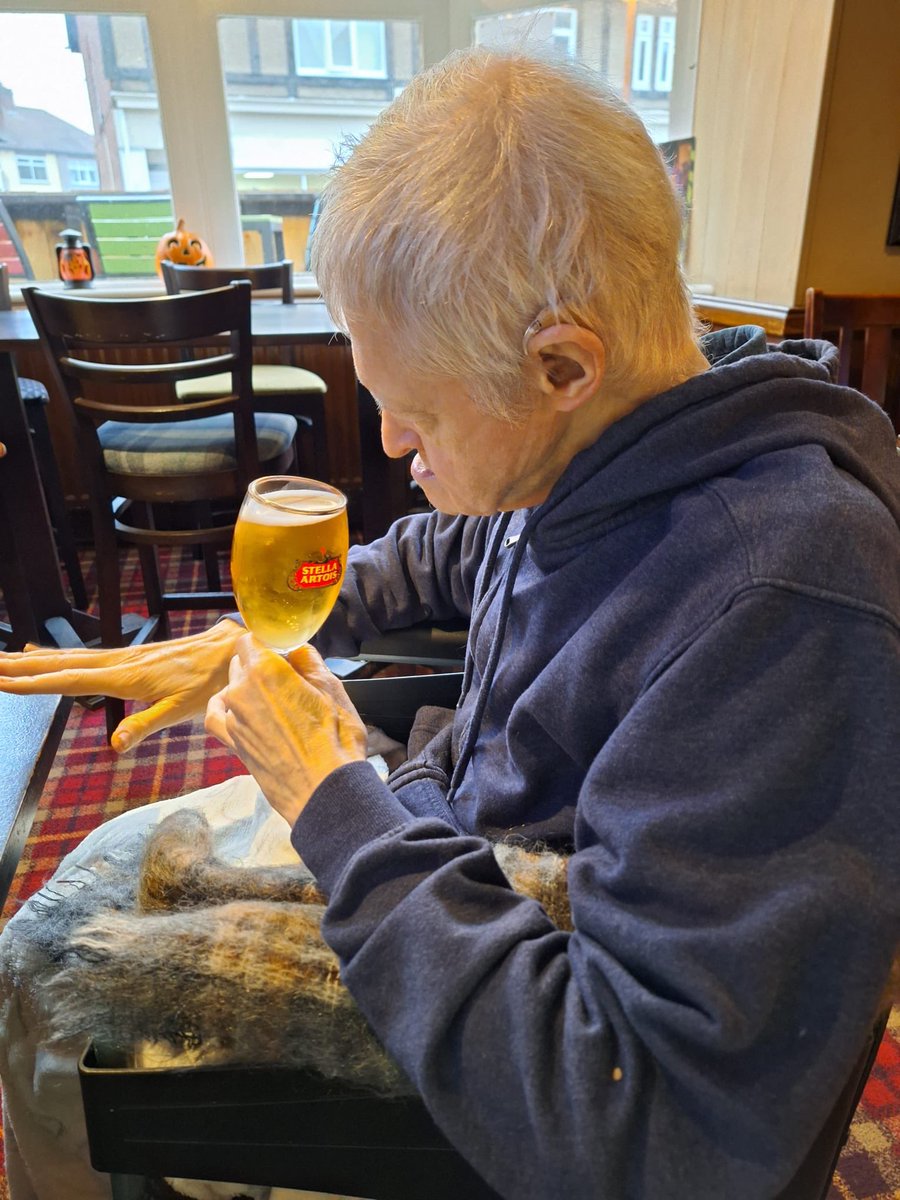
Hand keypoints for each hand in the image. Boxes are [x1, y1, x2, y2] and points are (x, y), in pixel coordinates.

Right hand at [0, 619, 244, 753]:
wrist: (233, 650)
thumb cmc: (211, 681)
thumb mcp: (182, 710)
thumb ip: (147, 725)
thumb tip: (114, 745)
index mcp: (126, 677)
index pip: (70, 681)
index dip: (35, 682)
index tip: (2, 680)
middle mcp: (120, 662)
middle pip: (62, 665)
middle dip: (24, 666)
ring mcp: (125, 657)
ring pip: (71, 658)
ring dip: (36, 659)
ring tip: (6, 658)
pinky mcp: (132, 656)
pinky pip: (86, 656)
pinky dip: (59, 655)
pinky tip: (47, 654)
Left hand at [206, 636, 367, 827]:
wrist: (323, 789)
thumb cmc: (334, 739)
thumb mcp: (333, 689)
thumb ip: (309, 661)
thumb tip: (296, 651)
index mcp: (266, 670)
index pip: (250, 639)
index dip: (267, 643)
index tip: (282, 652)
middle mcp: (241, 690)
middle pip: (241, 663)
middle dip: (260, 665)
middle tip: (287, 681)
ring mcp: (233, 717)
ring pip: (231, 688)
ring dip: (247, 688)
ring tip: (273, 702)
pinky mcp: (232, 742)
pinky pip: (215, 716)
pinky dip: (221, 708)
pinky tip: (235, 709)